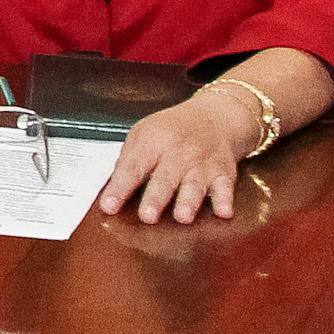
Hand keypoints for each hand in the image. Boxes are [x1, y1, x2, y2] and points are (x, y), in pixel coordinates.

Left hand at [98, 88, 262, 223]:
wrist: (215, 116)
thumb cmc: (172, 129)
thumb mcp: (143, 135)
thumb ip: (128, 162)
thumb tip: (110, 191)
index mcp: (152, 142)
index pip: (132, 167)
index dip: (119, 188)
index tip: (108, 206)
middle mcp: (178, 153)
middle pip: (165, 179)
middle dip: (156, 198)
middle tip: (147, 217)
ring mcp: (202, 163)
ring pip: (194, 185)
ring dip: (188, 202)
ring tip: (182, 217)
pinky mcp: (223, 173)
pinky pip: (225, 188)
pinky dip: (225, 200)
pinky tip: (223, 213)